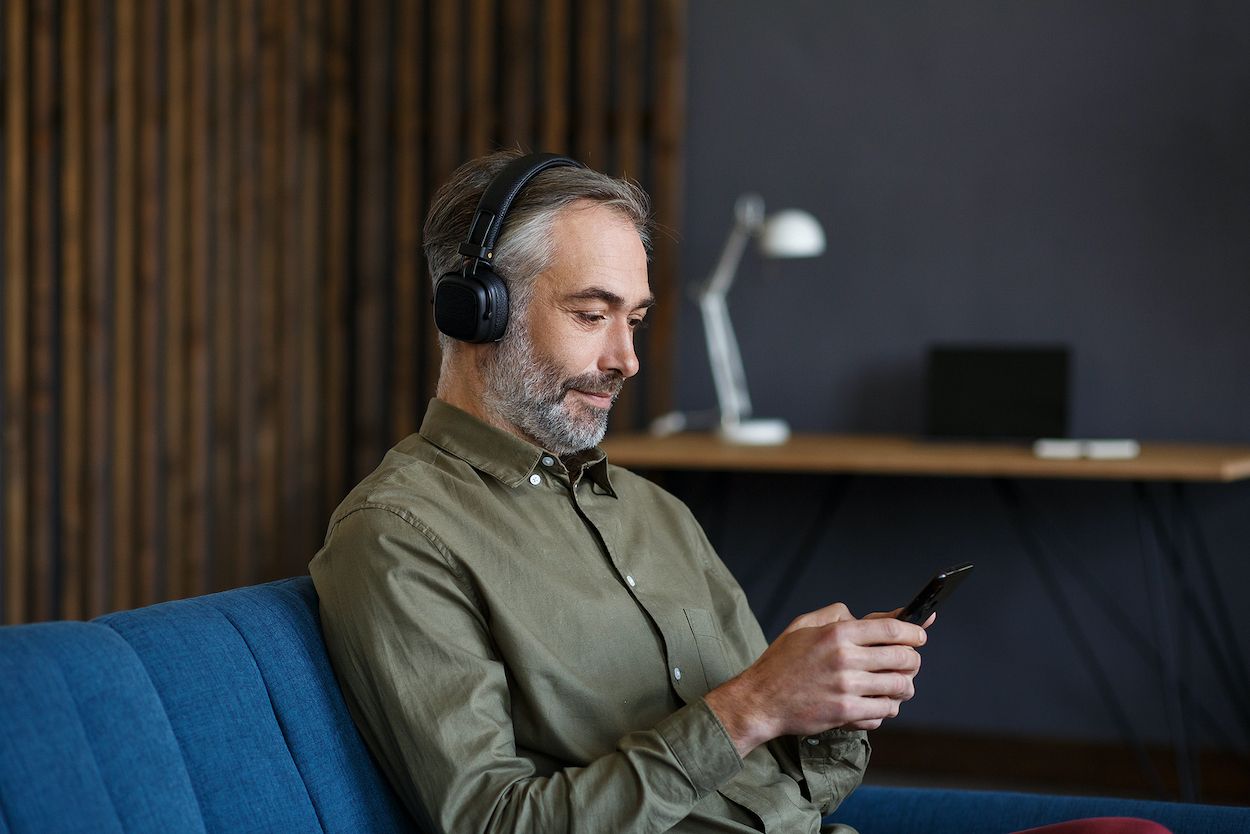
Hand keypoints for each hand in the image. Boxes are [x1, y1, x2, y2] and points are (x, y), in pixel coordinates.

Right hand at [704, 604, 926, 757]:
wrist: (761, 699)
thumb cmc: (782, 661)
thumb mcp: (804, 625)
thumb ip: (838, 615)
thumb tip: (871, 616)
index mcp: (837, 633)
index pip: (892, 628)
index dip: (914, 631)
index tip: (920, 635)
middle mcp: (845, 659)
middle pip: (903, 657)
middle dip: (913, 659)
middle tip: (909, 662)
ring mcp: (847, 688)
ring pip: (900, 686)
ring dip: (904, 686)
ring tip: (898, 685)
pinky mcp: (846, 713)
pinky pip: (885, 711)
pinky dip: (887, 708)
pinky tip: (879, 703)